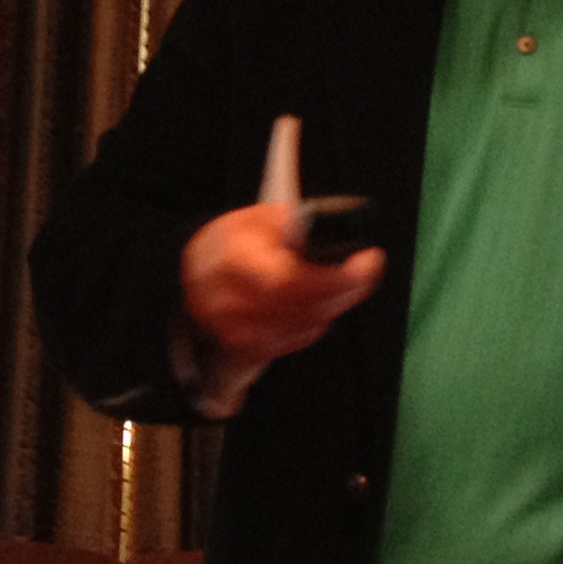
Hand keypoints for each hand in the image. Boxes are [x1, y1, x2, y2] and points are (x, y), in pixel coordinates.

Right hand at [181, 203, 383, 366]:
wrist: (192, 273)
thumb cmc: (232, 242)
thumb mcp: (258, 217)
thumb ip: (291, 222)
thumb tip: (319, 225)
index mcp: (233, 258)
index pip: (289, 280)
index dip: (336, 277)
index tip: (370, 259)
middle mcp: (228, 298)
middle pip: (304, 306)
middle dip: (346, 289)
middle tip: (365, 271)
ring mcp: (234, 328)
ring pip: (304, 326)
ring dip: (334, 305)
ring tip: (344, 285)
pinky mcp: (243, 346)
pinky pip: (294, 341)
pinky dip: (314, 324)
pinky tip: (318, 307)